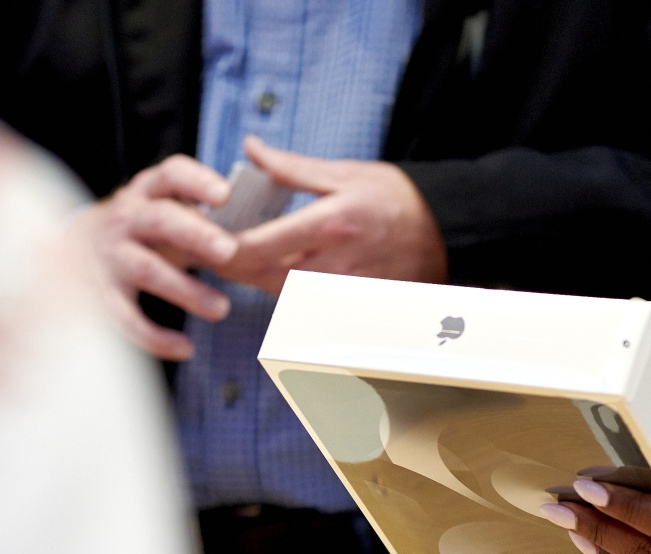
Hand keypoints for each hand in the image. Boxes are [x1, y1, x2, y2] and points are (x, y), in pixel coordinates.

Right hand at [70, 155, 239, 359]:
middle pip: (159, 220)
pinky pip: (126, 317)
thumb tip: (264, 237)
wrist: (79, 249)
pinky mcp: (103, 294)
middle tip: (229, 252)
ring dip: (185, 290)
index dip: (197, 183)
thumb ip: (206, 218)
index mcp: (148, 191)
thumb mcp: (170, 212)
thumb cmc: (149, 232)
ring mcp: (112, 256)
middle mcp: (126, 218)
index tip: (226, 195)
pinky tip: (186, 349)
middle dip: (195, 235)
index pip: (171, 175)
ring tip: (221, 309)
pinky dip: (155, 337)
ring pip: (146, 270)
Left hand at [215, 136, 446, 293]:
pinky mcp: (350, 307)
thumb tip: (251, 149)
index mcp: (328, 225)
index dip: (222, 248)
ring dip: (254, 279)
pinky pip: (304, 306)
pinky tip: (275, 274)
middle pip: (261, 278)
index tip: (205, 238)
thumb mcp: (344, 173)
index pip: (257, 247)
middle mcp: (333, 265)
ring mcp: (342, 292)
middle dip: (231, 267)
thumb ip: (292, 167)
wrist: (446, 233)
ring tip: (239, 258)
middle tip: (212, 250)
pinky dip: (283, 292)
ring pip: (278, 296)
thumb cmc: (396, 199)